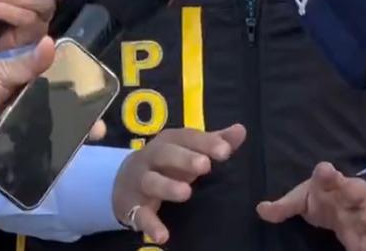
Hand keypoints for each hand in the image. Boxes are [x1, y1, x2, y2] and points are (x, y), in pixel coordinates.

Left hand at [0, 37, 102, 159]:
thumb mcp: (4, 71)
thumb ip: (29, 64)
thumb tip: (52, 42)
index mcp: (33, 90)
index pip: (64, 94)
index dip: (83, 100)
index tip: (101, 102)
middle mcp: (31, 113)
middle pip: (61, 121)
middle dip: (80, 127)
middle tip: (96, 132)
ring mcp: (20, 135)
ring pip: (47, 142)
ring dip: (62, 147)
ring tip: (79, 149)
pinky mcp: (6, 154)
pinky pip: (26, 161)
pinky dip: (37, 164)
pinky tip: (53, 167)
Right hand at [112, 125, 246, 244]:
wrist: (125, 180)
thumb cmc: (168, 162)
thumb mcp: (189, 149)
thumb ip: (215, 141)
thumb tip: (240, 130)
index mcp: (170, 141)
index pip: (187, 137)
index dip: (206, 142)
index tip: (225, 151)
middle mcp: (152, 157)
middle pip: (166, 154)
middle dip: (185, 158)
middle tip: (205, 166)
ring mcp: (141, 181)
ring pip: (151, 181)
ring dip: (167, 187)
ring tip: (186, 193)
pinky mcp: (133, 206)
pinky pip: (140, 215)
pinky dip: (151, 225)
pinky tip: (163, 235)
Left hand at [257, 162, 365, 250]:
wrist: (359, 200)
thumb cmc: (324, 198)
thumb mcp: (302, 199)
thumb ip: (283, 207)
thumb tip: (260, 209)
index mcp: (329, 184)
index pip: (326, 176)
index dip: (326, 173)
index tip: (325, 169)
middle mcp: (349, 195)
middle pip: (352, 192)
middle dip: (352, 191)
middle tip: (352, 190)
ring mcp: (363, 212)